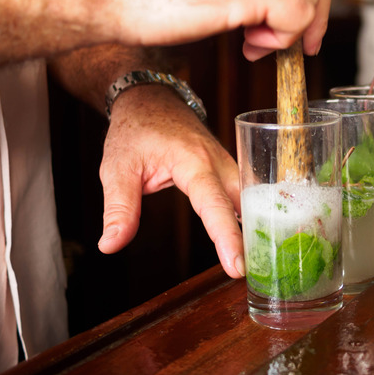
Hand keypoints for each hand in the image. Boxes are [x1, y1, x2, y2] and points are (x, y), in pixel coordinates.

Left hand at [97, 84, 244, 278]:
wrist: (151, 100)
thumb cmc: (135, 130)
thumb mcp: (117, 167)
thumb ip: (118, 208)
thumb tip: (111, 245)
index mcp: (193, 161)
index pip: (214, 204)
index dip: (226, 237)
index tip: (237, 266)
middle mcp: (220, 163)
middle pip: (245, 205)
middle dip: (253, 238)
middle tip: (255, 274)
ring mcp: (230, 166)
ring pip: (252, 201)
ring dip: (258, 229)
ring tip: (263, 264)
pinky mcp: (231, 171)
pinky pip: (248, 197)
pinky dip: (254, 218)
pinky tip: (258, 241)